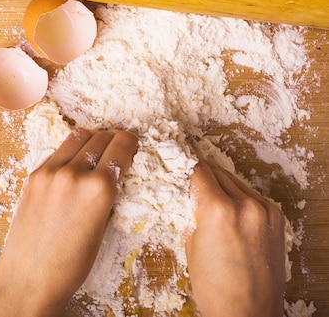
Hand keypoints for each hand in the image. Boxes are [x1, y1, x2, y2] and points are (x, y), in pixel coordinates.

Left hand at [0, 129, 137, 316]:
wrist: (28, 279)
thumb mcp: (103, 229)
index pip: (121, 146)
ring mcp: (49, 173)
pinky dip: (69, 153)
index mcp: (99, 189)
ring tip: (96, 150)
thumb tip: (115, 172)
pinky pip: (56, 153)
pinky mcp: (32, 177)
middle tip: (117, 145)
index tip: (133, 143)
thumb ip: (109, 195)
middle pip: (100, 137)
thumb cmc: (69, 266)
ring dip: (90, 140)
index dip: (131, 142)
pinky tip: (73, 166)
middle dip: (112, 139)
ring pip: (76, 138)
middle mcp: (74, 174)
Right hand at [185, 158, 286, 316]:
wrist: (248, 313)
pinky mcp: (275, 218)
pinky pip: (250, 195)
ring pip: (235, 181)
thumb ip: (192, 212)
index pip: (198, 171)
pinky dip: (236, 194)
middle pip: (217, 171)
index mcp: (218, 210)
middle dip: (201, 170)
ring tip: (205, 185)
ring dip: (219, 181)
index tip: (178, 154)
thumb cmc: (214, 287)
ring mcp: (264, 211)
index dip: (185, 162)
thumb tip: (192, 193)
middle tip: (187, 166)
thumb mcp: (190, 244)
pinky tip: (225, 203)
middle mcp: (245, 204)